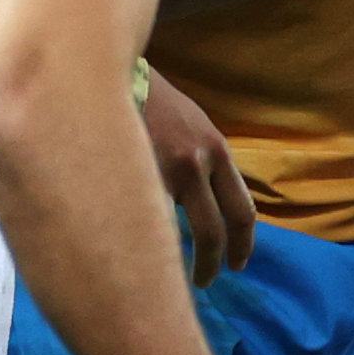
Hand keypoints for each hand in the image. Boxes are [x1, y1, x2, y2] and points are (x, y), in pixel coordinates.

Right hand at [140, 69, 253, 282]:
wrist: (111, 72)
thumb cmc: (151, 101)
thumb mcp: (192, 126)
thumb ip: (203, 161)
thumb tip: (208, 203)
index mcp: (216, 152)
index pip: (241, 209)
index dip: (243, 243)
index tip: (238, 264)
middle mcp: (196, 164)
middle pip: (213, 232)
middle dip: (212, 263)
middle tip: (206, 282)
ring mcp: (159, 172)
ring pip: (173, 234)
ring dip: (173, 262)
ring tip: (164, 278)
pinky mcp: (127, 176)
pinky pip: (140, 222)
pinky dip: (142, 243)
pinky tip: (134, 255)